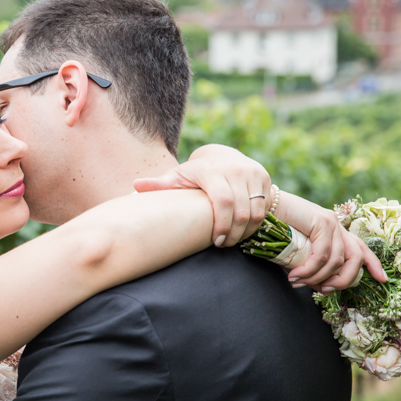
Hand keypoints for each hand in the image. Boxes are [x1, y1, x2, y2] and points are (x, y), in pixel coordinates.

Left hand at [133, 144, 270, 246]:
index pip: (223, 200)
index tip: (216, 242)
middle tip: (223, 244)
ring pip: (256, 210)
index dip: (222, 224)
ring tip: (233, 240)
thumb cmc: (193, 174)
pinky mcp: (264, 177)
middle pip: (241, 210)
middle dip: (234, 233)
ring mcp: (252, 171)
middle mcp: (234, 168)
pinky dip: (256, 222)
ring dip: (246, 230)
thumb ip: (158, 185)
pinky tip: (244, 230)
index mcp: (211, 170)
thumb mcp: (176, 178)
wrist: (220, 156)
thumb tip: (135, 187)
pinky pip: (265, 206)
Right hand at [276, 192, 386, 289]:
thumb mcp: (298, 251)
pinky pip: (322, 255)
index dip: (373, 264)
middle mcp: (336, 225)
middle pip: (355, 257)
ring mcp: (331, 222)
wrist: (260, 207)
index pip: (360, 248)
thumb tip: (324, 289)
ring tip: (298, 283)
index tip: (383, 280)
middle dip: (345, 280)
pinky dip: (309, 270)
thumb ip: (313, 267)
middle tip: (325, 291)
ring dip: (317, 277)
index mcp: (334, 230)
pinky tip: (295, 275)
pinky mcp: (322, 221)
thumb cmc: (274, 229)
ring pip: (337, 260)